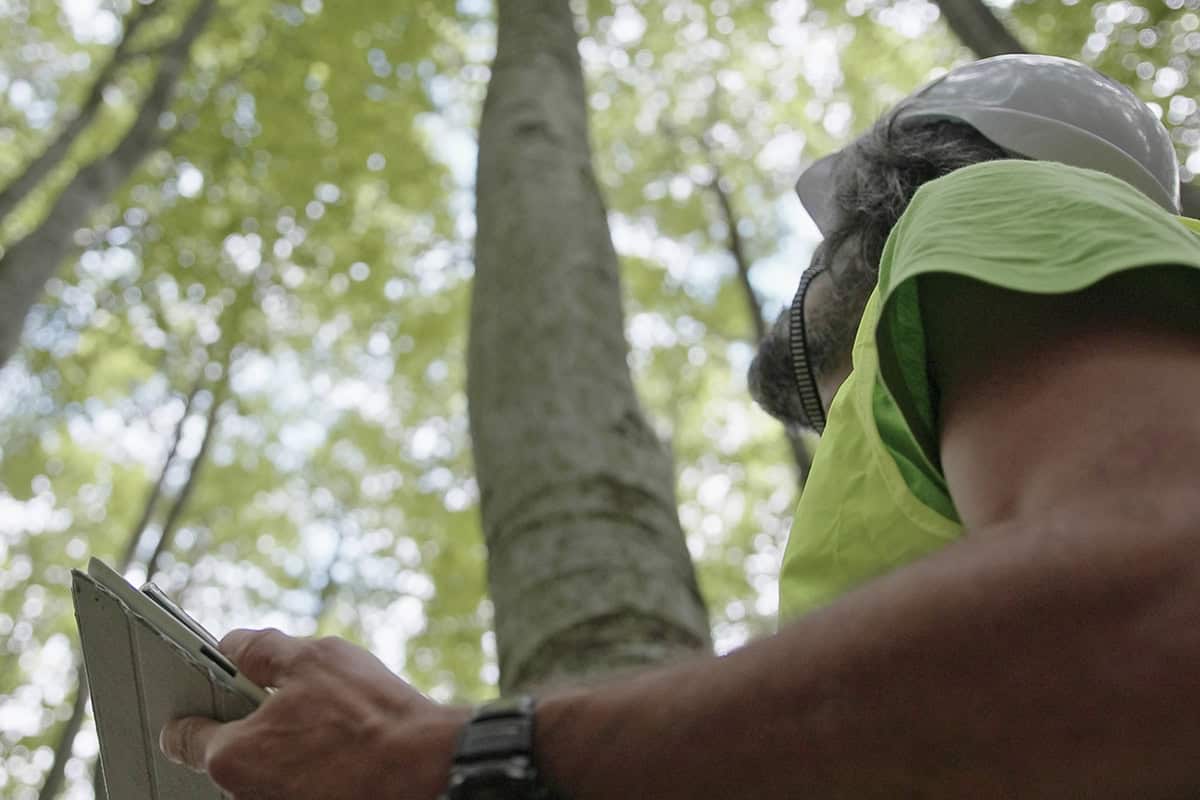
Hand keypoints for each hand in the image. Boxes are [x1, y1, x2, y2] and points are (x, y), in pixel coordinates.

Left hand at [160, 628, 468, 799]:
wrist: (422, 764)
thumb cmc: (366, 713)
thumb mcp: (311, 658)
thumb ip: (259, 649)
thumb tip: (230, 645)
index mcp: (231, 754)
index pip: (182, 735)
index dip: (193, 703)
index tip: (208, 687)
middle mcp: (245, 793)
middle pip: (227, 751)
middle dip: (247, 719)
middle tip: (281, 691)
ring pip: (264, 767)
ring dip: (280, 741)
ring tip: (320, 715)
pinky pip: (293, 780)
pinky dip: (305, 760)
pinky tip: (336, 740)